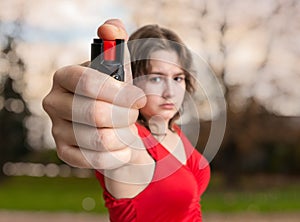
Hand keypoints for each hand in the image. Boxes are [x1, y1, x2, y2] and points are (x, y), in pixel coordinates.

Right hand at [42, 19, 145, 168]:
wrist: (110, 122)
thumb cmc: (115, 92)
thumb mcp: (119, 67)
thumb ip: (116, 43)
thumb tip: (111, 26)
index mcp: (65, 76)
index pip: (88, 83)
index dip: (120, 93)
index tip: (139, 98)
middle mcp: (54, 102)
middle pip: (95, 113)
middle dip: (126, 116)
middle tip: (134, 115)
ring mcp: (57, 129)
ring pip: (99, 139)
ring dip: (124, 135)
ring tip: (129, 130)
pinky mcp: (65, 152)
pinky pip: (94, 160)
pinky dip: (118, 155)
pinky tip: (124, 148)